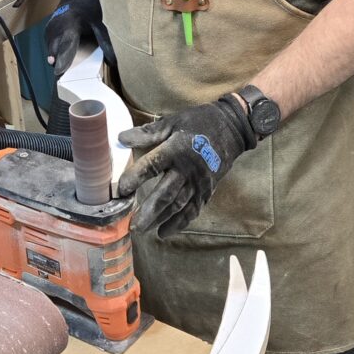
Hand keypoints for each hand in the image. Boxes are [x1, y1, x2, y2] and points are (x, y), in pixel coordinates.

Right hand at [45, 0, 115, 75]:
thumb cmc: (90, 8)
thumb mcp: (100, 23)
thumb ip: (105, 42)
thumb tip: (113, 61)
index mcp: (71, 23)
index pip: (66, 44)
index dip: (64, 59)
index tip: (60, 72)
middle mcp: (57, 26)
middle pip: (56, 50)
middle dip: (58, 63)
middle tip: (61, 77)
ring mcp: (50, 29)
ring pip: (51, 49)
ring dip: (57, 59)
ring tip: (62, 71)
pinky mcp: (47, 32)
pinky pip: (50, 46)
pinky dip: (56, 53)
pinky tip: (61, 58)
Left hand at [117, 96, 255, 237]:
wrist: (232, 129)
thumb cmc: (198, 123)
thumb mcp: (173, 121)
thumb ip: (148, 133)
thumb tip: (121, 138)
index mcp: (176, 149)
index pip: (153, 165)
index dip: (136, 177)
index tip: (121, 189)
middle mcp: (187, 169)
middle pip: (166, 194)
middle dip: (149, 210)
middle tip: (133, 225)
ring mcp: (199, 183)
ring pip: (178, 206)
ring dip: (161, 219)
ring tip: (143, 230)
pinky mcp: (207, 190)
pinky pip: (193, 210)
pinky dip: (179, 222)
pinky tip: (164, 231)